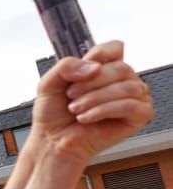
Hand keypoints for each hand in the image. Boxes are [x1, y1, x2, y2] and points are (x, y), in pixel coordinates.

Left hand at [32, 42, 151, 162]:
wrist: (52, 140)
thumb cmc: (53, 114)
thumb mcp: (48, 83)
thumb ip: (66, 66)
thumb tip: (95, 67)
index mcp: (103, 68)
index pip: (114, 48)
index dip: (98, 56)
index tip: (80, 72)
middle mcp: (121, 80)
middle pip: (121, 67)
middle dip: (91, 83)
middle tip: (71, 95)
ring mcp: (133, 97)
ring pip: (127, 87)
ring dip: (96, 98)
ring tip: (76, 109)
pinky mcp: (138, 115)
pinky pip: (130, 105)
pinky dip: (104, 110)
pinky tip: (86, 118)